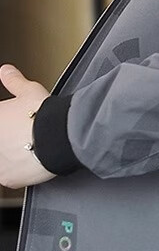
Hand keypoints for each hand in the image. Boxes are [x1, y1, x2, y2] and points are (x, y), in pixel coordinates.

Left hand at [0, 64, 57, 188]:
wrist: (59, 134)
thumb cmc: (45, 114)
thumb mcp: (28, 90)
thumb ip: (14, 81)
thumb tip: (6, 71)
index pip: (0, 126)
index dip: (7, 129)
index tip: (14, 129)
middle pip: (1, 142)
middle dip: (8, 142)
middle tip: (23, 140)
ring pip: (2, 161)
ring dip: (11, 158)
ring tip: (28, 153)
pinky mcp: (7, 178)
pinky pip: (9, 179)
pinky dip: (19, 175)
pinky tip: (31, 166)